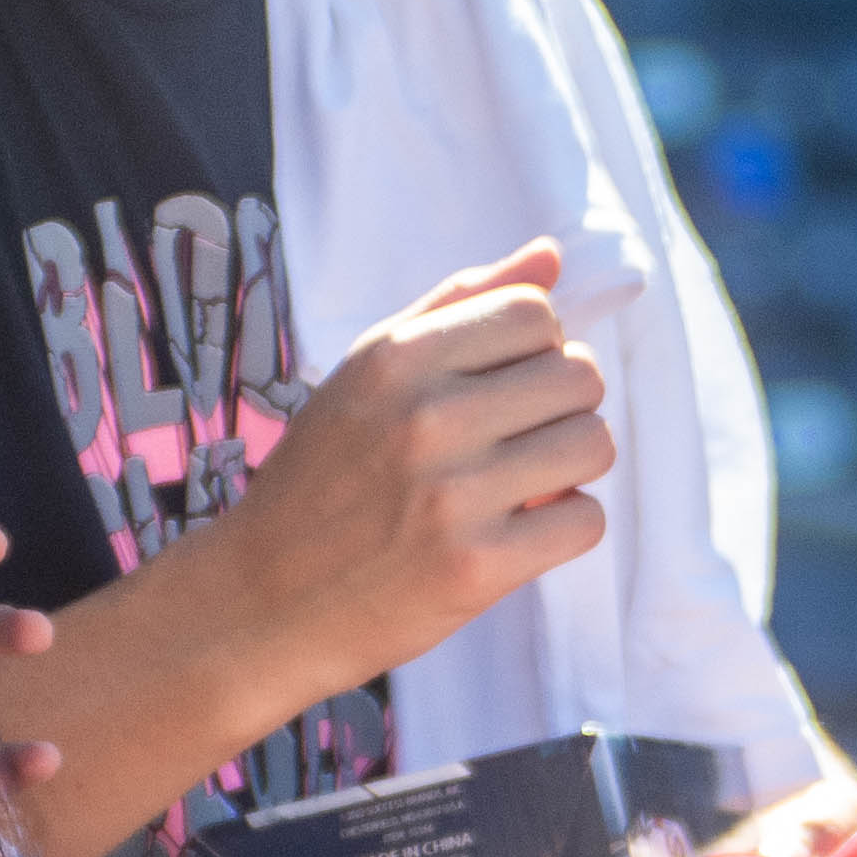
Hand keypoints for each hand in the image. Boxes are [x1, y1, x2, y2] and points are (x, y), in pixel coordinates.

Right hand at [193, 240, 611, 695]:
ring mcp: (454, 496)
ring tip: (522, 482)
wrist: (263, 600)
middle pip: (578, 375)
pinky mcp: (477, 569)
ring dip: (571, 465)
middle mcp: (427, 418)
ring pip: (593, 444)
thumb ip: (459, 305)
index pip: (536, 312)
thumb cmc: (322, 480)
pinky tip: (520, 531)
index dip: (535, 348)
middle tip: (514, 440)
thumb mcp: (368, 373)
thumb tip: (551, 255)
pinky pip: (585, 520)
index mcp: (397, 359)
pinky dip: (564, 527)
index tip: (502, 386)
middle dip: (561, 406)